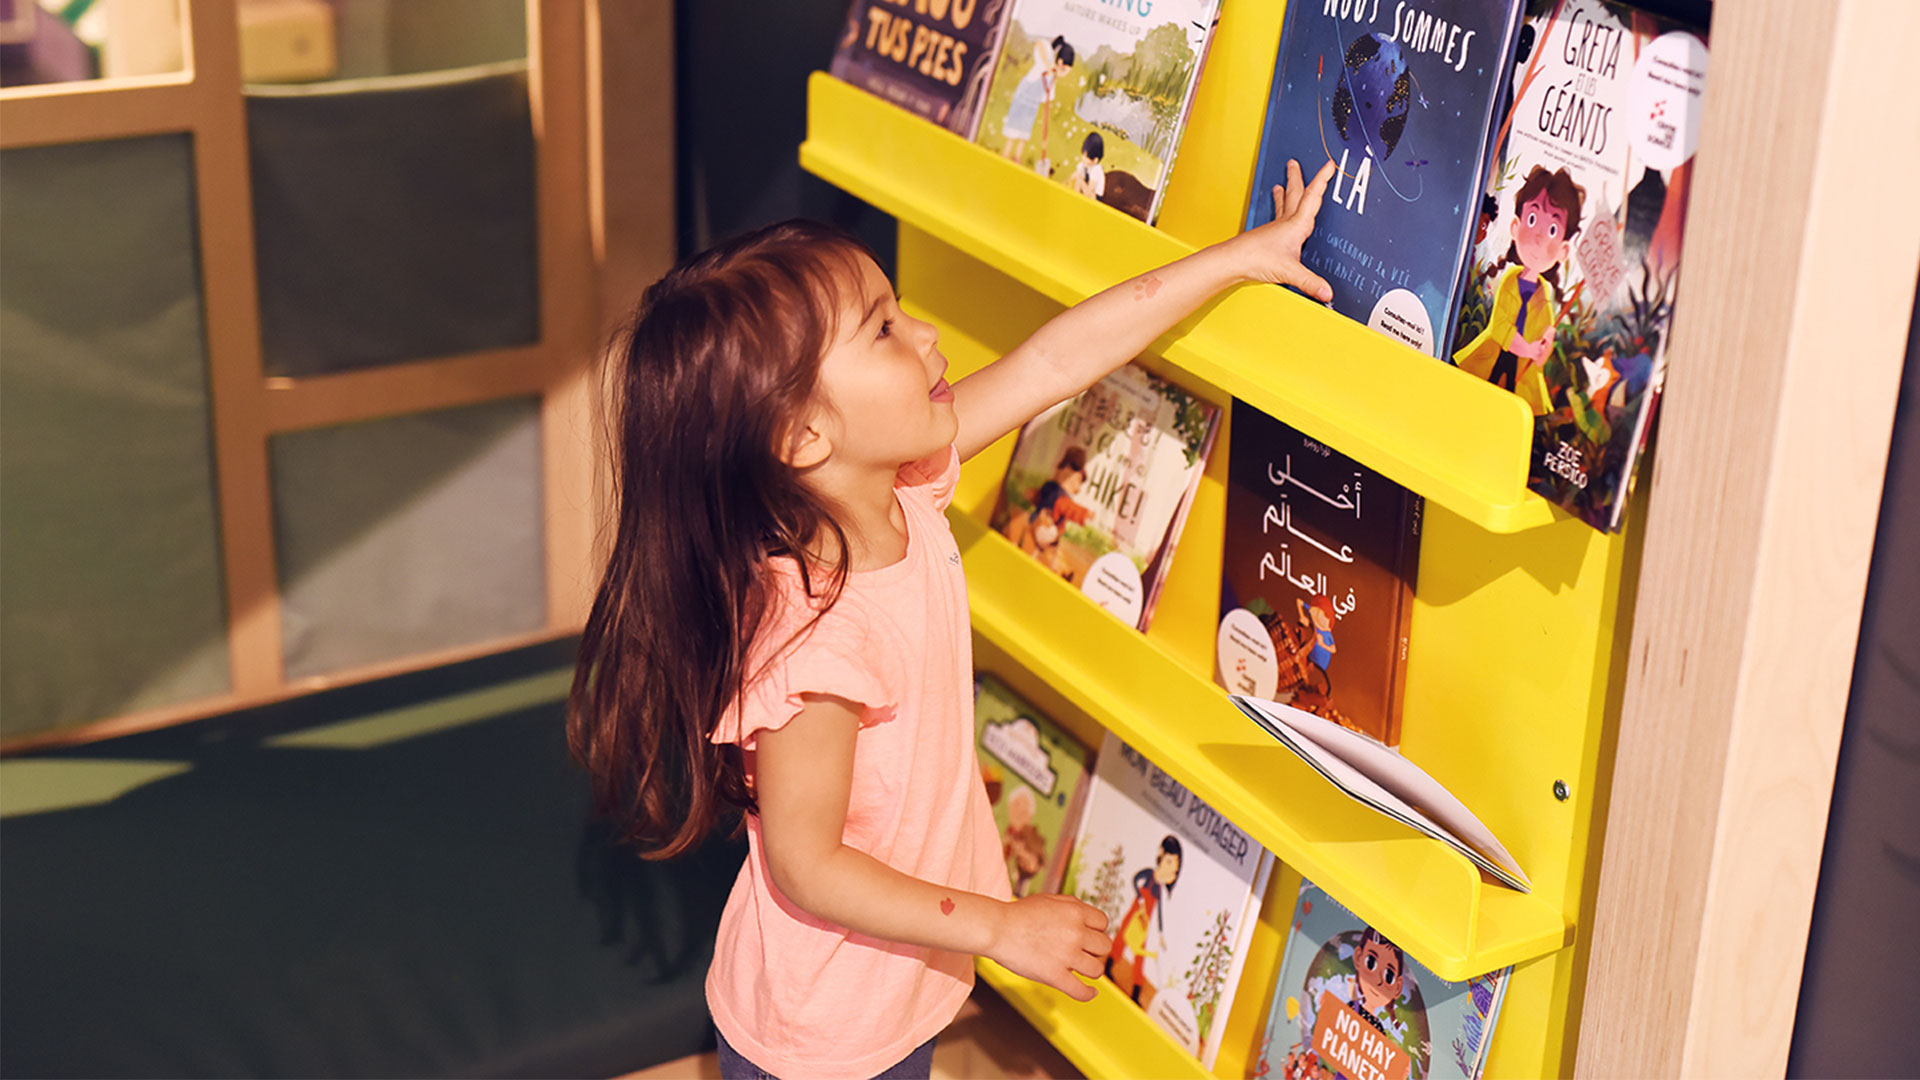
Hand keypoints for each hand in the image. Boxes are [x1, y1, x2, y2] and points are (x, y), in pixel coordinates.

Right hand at [988, 894, 1111, 1001]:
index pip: (1103, 923)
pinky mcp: (1055, 976)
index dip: (1096, 930)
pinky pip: (1081, 991)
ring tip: (1082, 970)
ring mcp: (1067, 955)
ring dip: (1091, 970)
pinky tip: (1090, 992)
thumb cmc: (1019, 914)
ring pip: (1096, 969)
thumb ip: (1072, 905)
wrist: (996, 929)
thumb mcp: (1049, 899)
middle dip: (1095, 950)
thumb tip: (1090, 917)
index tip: (1089, 937)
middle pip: (1104, 946)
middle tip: (1085, 953)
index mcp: (1075, 911)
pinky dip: (1088, 994)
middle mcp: (1075, 932)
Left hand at [1231, 158, 1334, 299]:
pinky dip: (1279, 209)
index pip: (1313, 197)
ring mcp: (1274, 228)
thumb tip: (1328, 294)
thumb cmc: (1257, 260)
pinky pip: (1277, 217)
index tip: (1329, 165)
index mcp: (1296, 225)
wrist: (1232, 262)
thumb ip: (1310, 282)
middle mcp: (1286, 223)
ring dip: (1286, 191)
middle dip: (1298, 178)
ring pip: (1284, 204)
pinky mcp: (1266, 236)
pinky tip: (1277, 214)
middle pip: (1295, 194)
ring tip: (1282, 182)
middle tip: (1294, 163)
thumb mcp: (1289, 272)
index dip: (1322, 180)